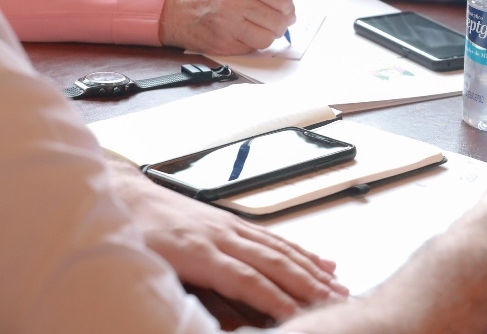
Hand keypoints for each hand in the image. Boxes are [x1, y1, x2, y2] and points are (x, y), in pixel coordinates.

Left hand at [103, 153, 347, 322]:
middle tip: (337, 304)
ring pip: (280, 249)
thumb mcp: (144, 273)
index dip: (275, 300)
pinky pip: (273, 237)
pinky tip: (320, 260)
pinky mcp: (231, 222)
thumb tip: (212, 322)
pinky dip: (301, 251)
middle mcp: (220, 236)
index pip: (247, 280)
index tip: (300, 317)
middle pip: (274, 263)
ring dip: (312, 270)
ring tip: (339, 287)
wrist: (121, 192)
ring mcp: (229, 226)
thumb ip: (180, 298)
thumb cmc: (128, 236)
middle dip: (308, 286)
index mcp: (197, 252)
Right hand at [159, 0, 295, 54]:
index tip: (288, 11)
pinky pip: (252, 48)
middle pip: (278, 20)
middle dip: (282, 24)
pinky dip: (252, 44)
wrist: (170, 7)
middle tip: (278, 24)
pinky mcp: (224, 43)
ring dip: (268, 36)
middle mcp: (235, 1)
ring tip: (259, 30)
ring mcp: (229, 23)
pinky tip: (243, 35)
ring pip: (268, 38)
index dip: (289, 7)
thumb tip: (287, 9)